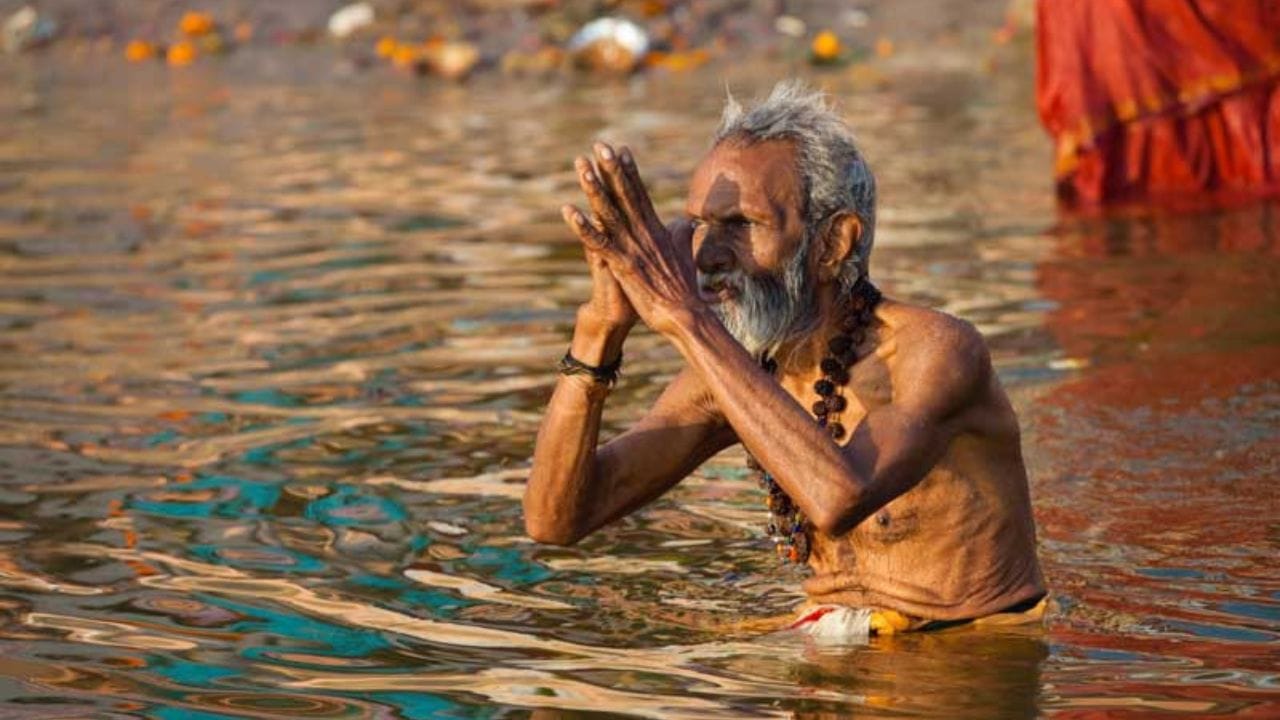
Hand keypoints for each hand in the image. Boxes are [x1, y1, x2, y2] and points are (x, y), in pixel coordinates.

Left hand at [560, 142, 701, 337]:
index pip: (640, 194)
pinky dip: (583, 226)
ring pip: (609, 213)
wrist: (685, 314)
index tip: (620, 149)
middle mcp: (644, 233)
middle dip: (611, 169)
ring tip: (582, 167)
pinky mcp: (623, 265)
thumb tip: (687, 220)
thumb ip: (683, 234)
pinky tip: (569, 212)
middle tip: (599, 145)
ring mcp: (633, 248)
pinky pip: (598, 242)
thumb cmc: (684, 288)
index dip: (629, 171)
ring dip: (594, 189)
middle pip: (625, 195)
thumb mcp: (685, 254)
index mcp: (656, 230)